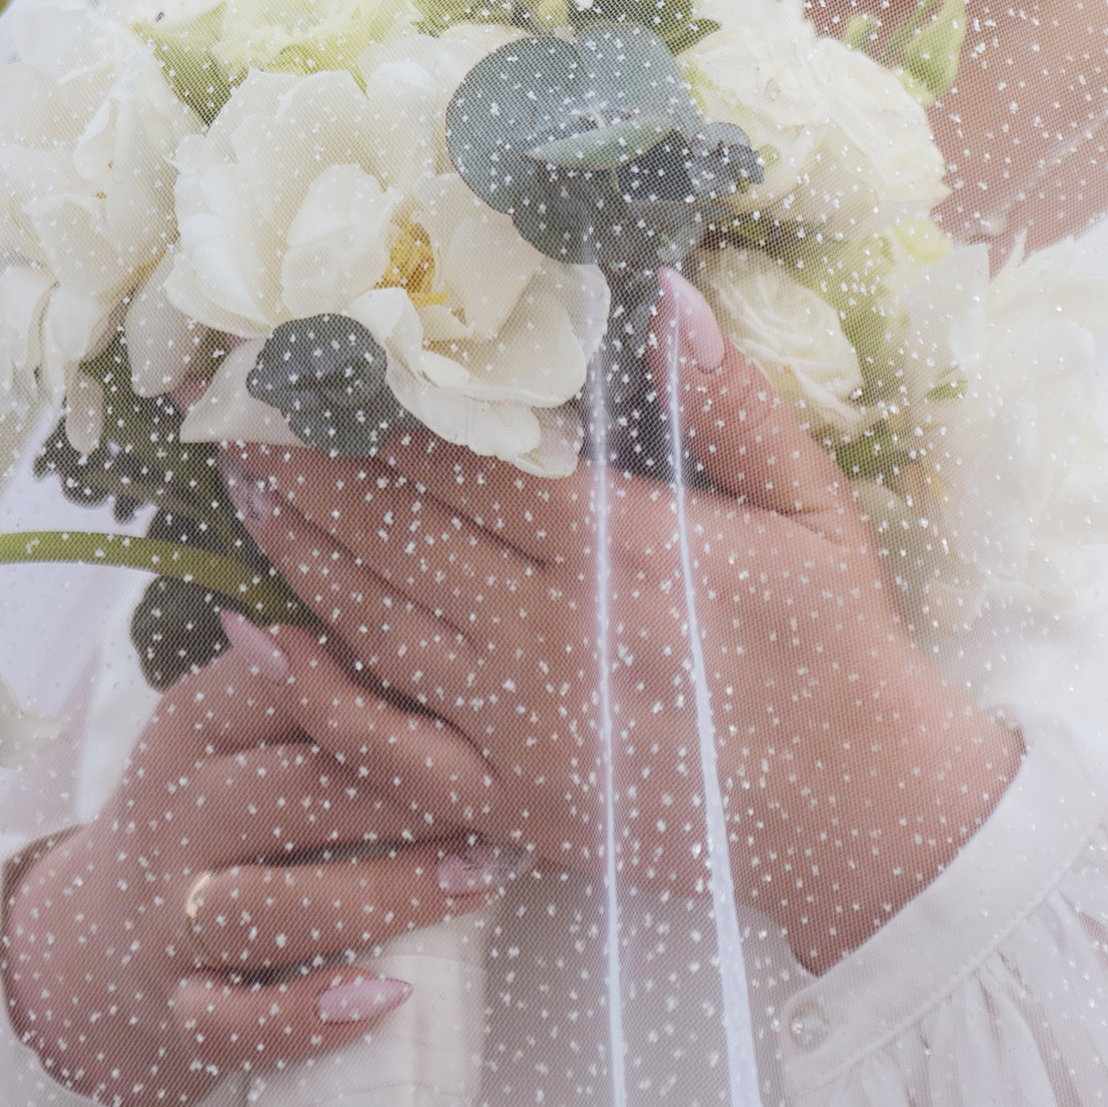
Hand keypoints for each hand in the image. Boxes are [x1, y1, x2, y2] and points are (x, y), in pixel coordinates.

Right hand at [0, 626, 519, 1106]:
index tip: (479, 700)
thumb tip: (461, 642)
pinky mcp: (175, 1007)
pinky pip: (231, 1023)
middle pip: (291, 793)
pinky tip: (388, 996)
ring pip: (267, 909)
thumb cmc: (219, 811)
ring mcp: (167, 917)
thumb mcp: (241, 730)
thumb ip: (326, 687)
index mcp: (194, 724)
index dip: (388, 692)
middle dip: (406, 795)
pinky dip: (306, 1016)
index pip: (285, 684)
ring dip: (382, 896)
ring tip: (476, 882)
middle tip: (500, 799)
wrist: (99, 938)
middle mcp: (173, 813)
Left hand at [227, 285, 1019, 975]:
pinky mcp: (511, 801)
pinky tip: (257, 636)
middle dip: (313, 466)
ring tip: (241, 487)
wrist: (868, 812)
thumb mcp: (811, 502)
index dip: (380, 412)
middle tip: (239, 409)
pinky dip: (314, 691)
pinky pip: (385, 746)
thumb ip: (728, 400)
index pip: (466, 464)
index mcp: (625, 547)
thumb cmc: (841, 644)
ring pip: (376, 624)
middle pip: (400, 534)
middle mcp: (554, 634)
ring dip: (298, 551)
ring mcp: (523, 726)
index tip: (319, 360)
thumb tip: (660, 294)